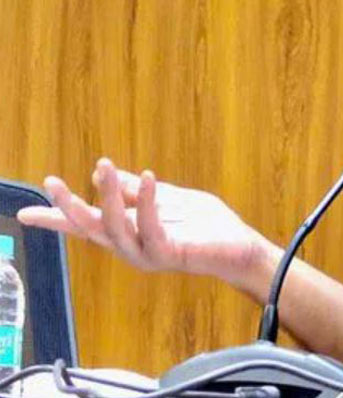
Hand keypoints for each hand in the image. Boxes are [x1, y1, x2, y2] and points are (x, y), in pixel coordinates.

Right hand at [16, 158, 275, 291]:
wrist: (240, 248)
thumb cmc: (207, 226)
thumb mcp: (168, 198)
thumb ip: (138, 190)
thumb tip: (106, 174)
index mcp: (128, 232)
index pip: (85, 226)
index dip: (56, 218)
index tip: (23, 212)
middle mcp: (131, 247)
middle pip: (89, 229)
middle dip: (68, 207)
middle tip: (51, 181)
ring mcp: (147, 253)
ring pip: (115, 228)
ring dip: (107, 195)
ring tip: (102, 165)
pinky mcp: (169, 253)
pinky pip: (150, 227)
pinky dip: (145, 201)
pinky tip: (146, 177)